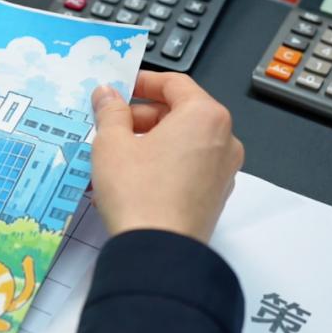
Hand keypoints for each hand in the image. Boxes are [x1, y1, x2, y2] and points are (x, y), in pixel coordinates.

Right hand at [89, 71, 243, 242]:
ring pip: (185, 140)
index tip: (120, 87)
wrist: (158, 251)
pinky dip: (164, 161)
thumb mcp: (111, 143)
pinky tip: (133, 175)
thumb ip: (110, 111)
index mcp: (205, 116)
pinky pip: (189, 165)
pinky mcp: (215, 195)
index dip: (143, 81)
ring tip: (117, 152)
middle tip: (110, 122)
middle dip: (143, 114)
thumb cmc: (140, 195)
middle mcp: (224, 140)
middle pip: (181, 112)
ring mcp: (223, 170)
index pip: (175, 83)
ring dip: (152, 139)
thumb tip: (107, 94)